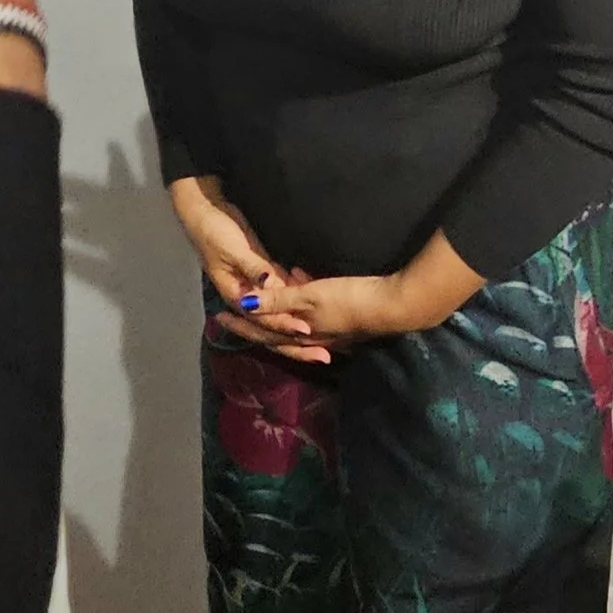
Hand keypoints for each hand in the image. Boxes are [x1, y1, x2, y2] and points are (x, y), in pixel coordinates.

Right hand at [167, 177, 328, 363]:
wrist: (205, 213)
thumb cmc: (215, 232)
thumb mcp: (234, 250)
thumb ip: (254, 268)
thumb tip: (270, 286)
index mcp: (236, 296)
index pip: (263, 318)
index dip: (284, 324)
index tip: (306, 329)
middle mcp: (246, 297)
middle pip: (273, 324)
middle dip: (297, 338)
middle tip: (324, 353)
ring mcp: (255, 285)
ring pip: (280, 309)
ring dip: (299, 319)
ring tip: (325, 333)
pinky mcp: (263, 272)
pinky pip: (282, 290)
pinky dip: (297, 296)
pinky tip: (315, 298)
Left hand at [254, 237, 483, 350]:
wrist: (393, 305)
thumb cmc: (349, 299)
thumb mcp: (309, 298)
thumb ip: (278, 300)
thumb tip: (245, 305)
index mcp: (299, 333)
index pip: (262, 331)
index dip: (241, 324)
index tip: (219, 317)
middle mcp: (310, 336)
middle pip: (275, 329)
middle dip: (256, 319)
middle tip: (235, 309)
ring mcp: (328, 329)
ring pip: (294, 319)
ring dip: (279, 306)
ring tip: (267, 288)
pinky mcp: (342, 318)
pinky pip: (311, 309)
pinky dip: (301, 296)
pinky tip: (303, 276)